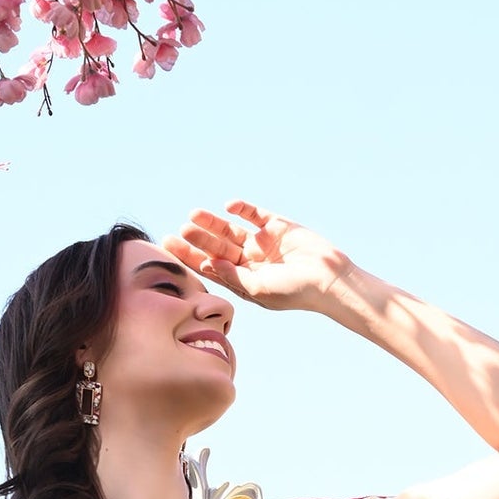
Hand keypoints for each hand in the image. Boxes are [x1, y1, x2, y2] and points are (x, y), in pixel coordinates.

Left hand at [165, 202, 350, 314]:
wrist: (329, 279)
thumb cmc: (295, 292)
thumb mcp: (259, 290)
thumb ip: (233, 276)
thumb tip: (207, 263)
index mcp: (244, 280)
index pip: (211, 267)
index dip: (190, 258)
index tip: (170, 248)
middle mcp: (250, 262)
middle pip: (217, 247)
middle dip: (198, 240)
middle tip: (179, 231)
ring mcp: (263, 243)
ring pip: (231, 230)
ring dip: (213, 223)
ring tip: (194, 215)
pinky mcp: (277, 226)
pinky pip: (255, 214)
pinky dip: (242, 209)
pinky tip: (228, 207)